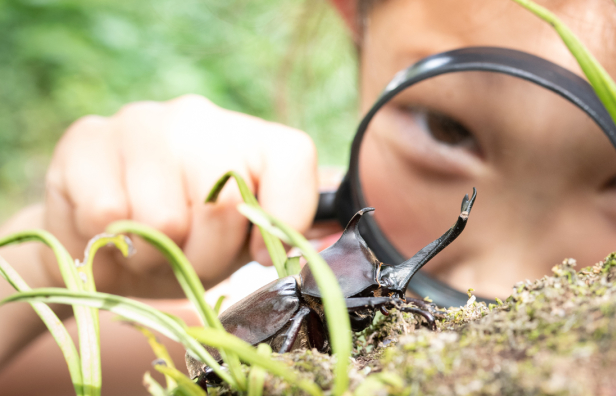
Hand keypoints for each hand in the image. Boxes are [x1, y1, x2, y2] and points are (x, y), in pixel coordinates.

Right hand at [42, 94, 317, 296]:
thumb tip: (326, 235)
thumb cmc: (189, 246)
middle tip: (188, 258)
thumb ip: (283, 232)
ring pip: (163, 218)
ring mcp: (142, 120)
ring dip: (154, 255)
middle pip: (225, 202)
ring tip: (148, 245)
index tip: (261, 255)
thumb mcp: (244, 245)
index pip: (294, 158)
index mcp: (254, 137)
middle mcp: (202, 117)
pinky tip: (112, 229)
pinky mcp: (87, 138)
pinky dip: (109, 241)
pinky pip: (107, 214)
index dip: (284, 220)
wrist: (103, 247)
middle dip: (207, 255)